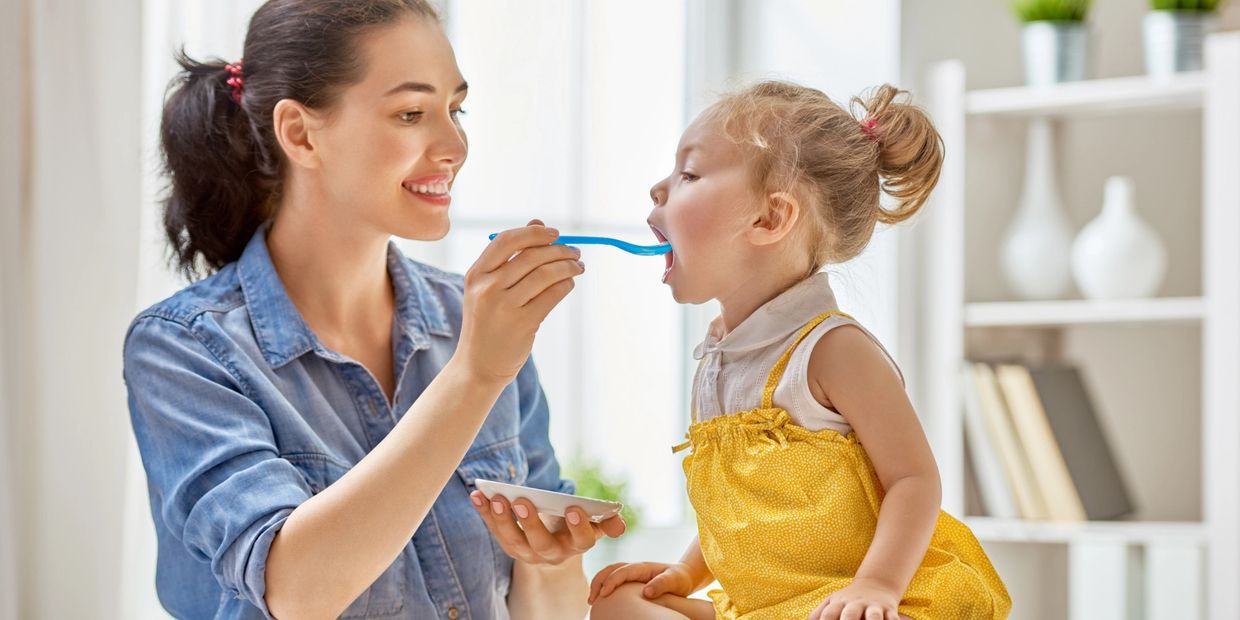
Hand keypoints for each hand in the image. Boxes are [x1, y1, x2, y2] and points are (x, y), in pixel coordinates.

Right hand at [454, 219, 583, 384]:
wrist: (477, 365)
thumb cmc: (487, 323)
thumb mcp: (488, 288)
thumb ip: (510, 257)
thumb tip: (538, 224)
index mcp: (476, 274)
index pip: (508, 240)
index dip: (535, 234)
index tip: (555, 234)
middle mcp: (487, 287)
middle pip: (532, 256)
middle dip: (560, 250)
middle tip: (575, 252)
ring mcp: (504, 306)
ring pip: (546, 274)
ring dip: (568, 266)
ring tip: (578, 267)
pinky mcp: (522, 323)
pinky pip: (552, 295)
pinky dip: (566, 285)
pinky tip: (569, 284)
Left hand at [470, 491, 624, 566]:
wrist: (553, 541)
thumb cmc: (573, 524)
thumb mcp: (592, 523)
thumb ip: (605, 521)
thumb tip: (619, 524)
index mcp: (576, 545)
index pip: (581, 540)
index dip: (579, 526)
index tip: (573, 508)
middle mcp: (551, 553)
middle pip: (540, 543)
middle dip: (531, 523)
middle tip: (522, 500)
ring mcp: (527, 552)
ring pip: (512, 541)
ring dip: (501, 519)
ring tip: (496, 497)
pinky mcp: (508, 545)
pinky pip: (494, 530)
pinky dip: (484, 512)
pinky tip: (477, 494)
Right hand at [588, 561, 696, 603]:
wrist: (684, 577)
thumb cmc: (680, 579)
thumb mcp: (675, 581)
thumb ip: (662, 584)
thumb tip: (646, 592)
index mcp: (643, 567)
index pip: (622, 571)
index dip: (611, 581)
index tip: (603, 594)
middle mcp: (635, 568)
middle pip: (611, 569)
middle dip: (598, 581)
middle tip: (592, 599)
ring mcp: (632, 573)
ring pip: (609, 573)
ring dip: (598, 584)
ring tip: (592, 600)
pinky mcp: (631, 580)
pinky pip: (614, 580)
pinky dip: (604, 587)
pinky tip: (601, 600)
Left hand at [809, 579, 901, 619]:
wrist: (876, 584)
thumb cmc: (848, 601)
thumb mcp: (831, 602)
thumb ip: (817, 614)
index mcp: (839, 603)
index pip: (828, 614)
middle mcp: (856, 604)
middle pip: (850, 614)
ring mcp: (874, 607)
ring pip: (874, 616)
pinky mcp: (890, 611)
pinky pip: (893, 619)